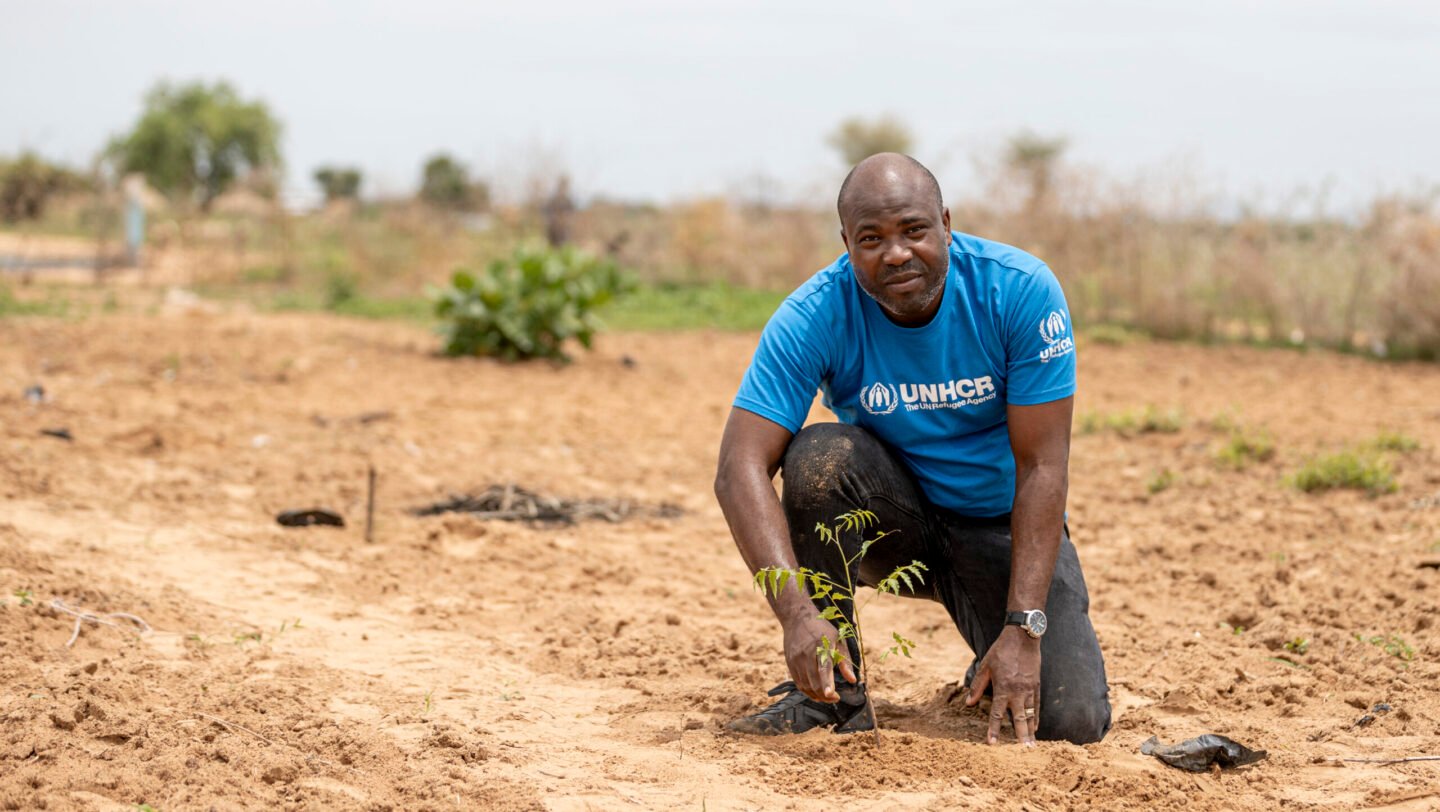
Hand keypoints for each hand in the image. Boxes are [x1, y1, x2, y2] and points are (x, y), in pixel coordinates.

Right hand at [781, 612, 856, 702]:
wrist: (797, 618)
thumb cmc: (821, 628)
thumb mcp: (838, 639)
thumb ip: (844, 661)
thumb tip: (853, 680)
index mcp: (821, 645)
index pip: (824, 667)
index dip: (827, 682)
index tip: (830, 694)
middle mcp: (806, 653)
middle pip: (814, 680)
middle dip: (825, 694)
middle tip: (836, 698)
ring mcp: (796, 659)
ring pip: (805, 684)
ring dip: (816, 695)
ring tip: (826, 697)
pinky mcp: (789, 663)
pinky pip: (798, 682)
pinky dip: (807, 690)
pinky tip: (815, 692)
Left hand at [964, 626, 1040, 744]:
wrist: (1023, 637)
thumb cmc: (1001, 651)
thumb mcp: (985, 666)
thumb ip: (977, 686)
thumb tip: (968, 703)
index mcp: (1003, 688)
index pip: (997, 714)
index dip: (994, 730)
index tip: (992, 744)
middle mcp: (1018, 692)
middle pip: (1019, 719)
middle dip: (1020, 737)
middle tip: (1023, 753)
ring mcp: (1029, 690)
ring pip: (1030, 714)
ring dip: (1030, 731)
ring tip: (1031, 746)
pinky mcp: (1036, 685)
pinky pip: (1036, 705)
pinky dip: (1035, 717)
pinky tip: (1035, 727)